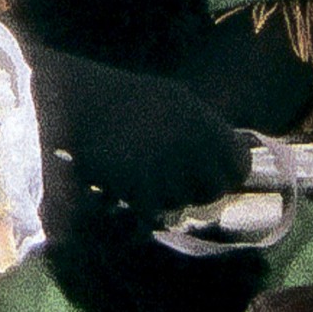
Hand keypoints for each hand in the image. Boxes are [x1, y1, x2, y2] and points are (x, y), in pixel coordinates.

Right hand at [25, 40, 249, 219]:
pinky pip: (151, 213)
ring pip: (180, 203)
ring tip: (146, 180)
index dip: (229, 173)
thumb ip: (202, 128)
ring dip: (167, 199)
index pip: (238, 165)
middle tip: (179, 183)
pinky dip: (141, 209)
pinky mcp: (133, 188)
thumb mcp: (173, 101)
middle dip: (199, 191)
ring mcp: (162, 169)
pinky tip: (127, 191)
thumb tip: (233, 150)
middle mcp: (188, 146)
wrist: (74, 100)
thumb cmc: (123, 98)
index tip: (217, 174)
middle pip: (213, 190)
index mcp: (201, 121)